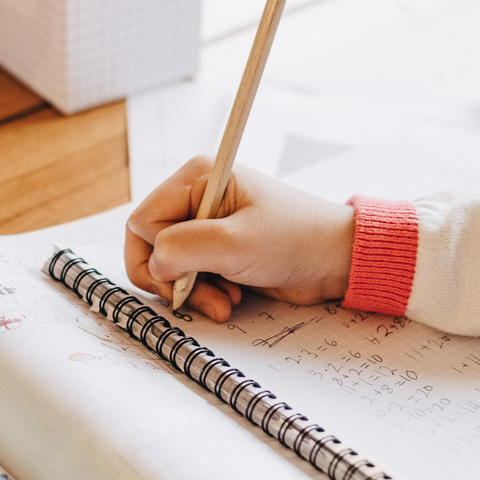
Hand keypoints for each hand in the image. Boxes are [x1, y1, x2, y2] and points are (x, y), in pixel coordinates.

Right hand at [125, 158, 355, 321]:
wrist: (336, 260)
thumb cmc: (295, 240)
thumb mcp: (234, 244)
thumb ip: (182, 248)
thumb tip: (154, 263)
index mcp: (197, 178)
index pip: (143, 221)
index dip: (155, 255)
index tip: (183, 277)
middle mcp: (197, 198)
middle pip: (150, 244)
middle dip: (171, 278)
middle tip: (193, 297)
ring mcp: (207, 226)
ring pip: (169, 265)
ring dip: (192, 291)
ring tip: (224, 301)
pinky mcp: (219, 250)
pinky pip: (190, 276)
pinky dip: (205, 294)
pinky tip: (231, 299)